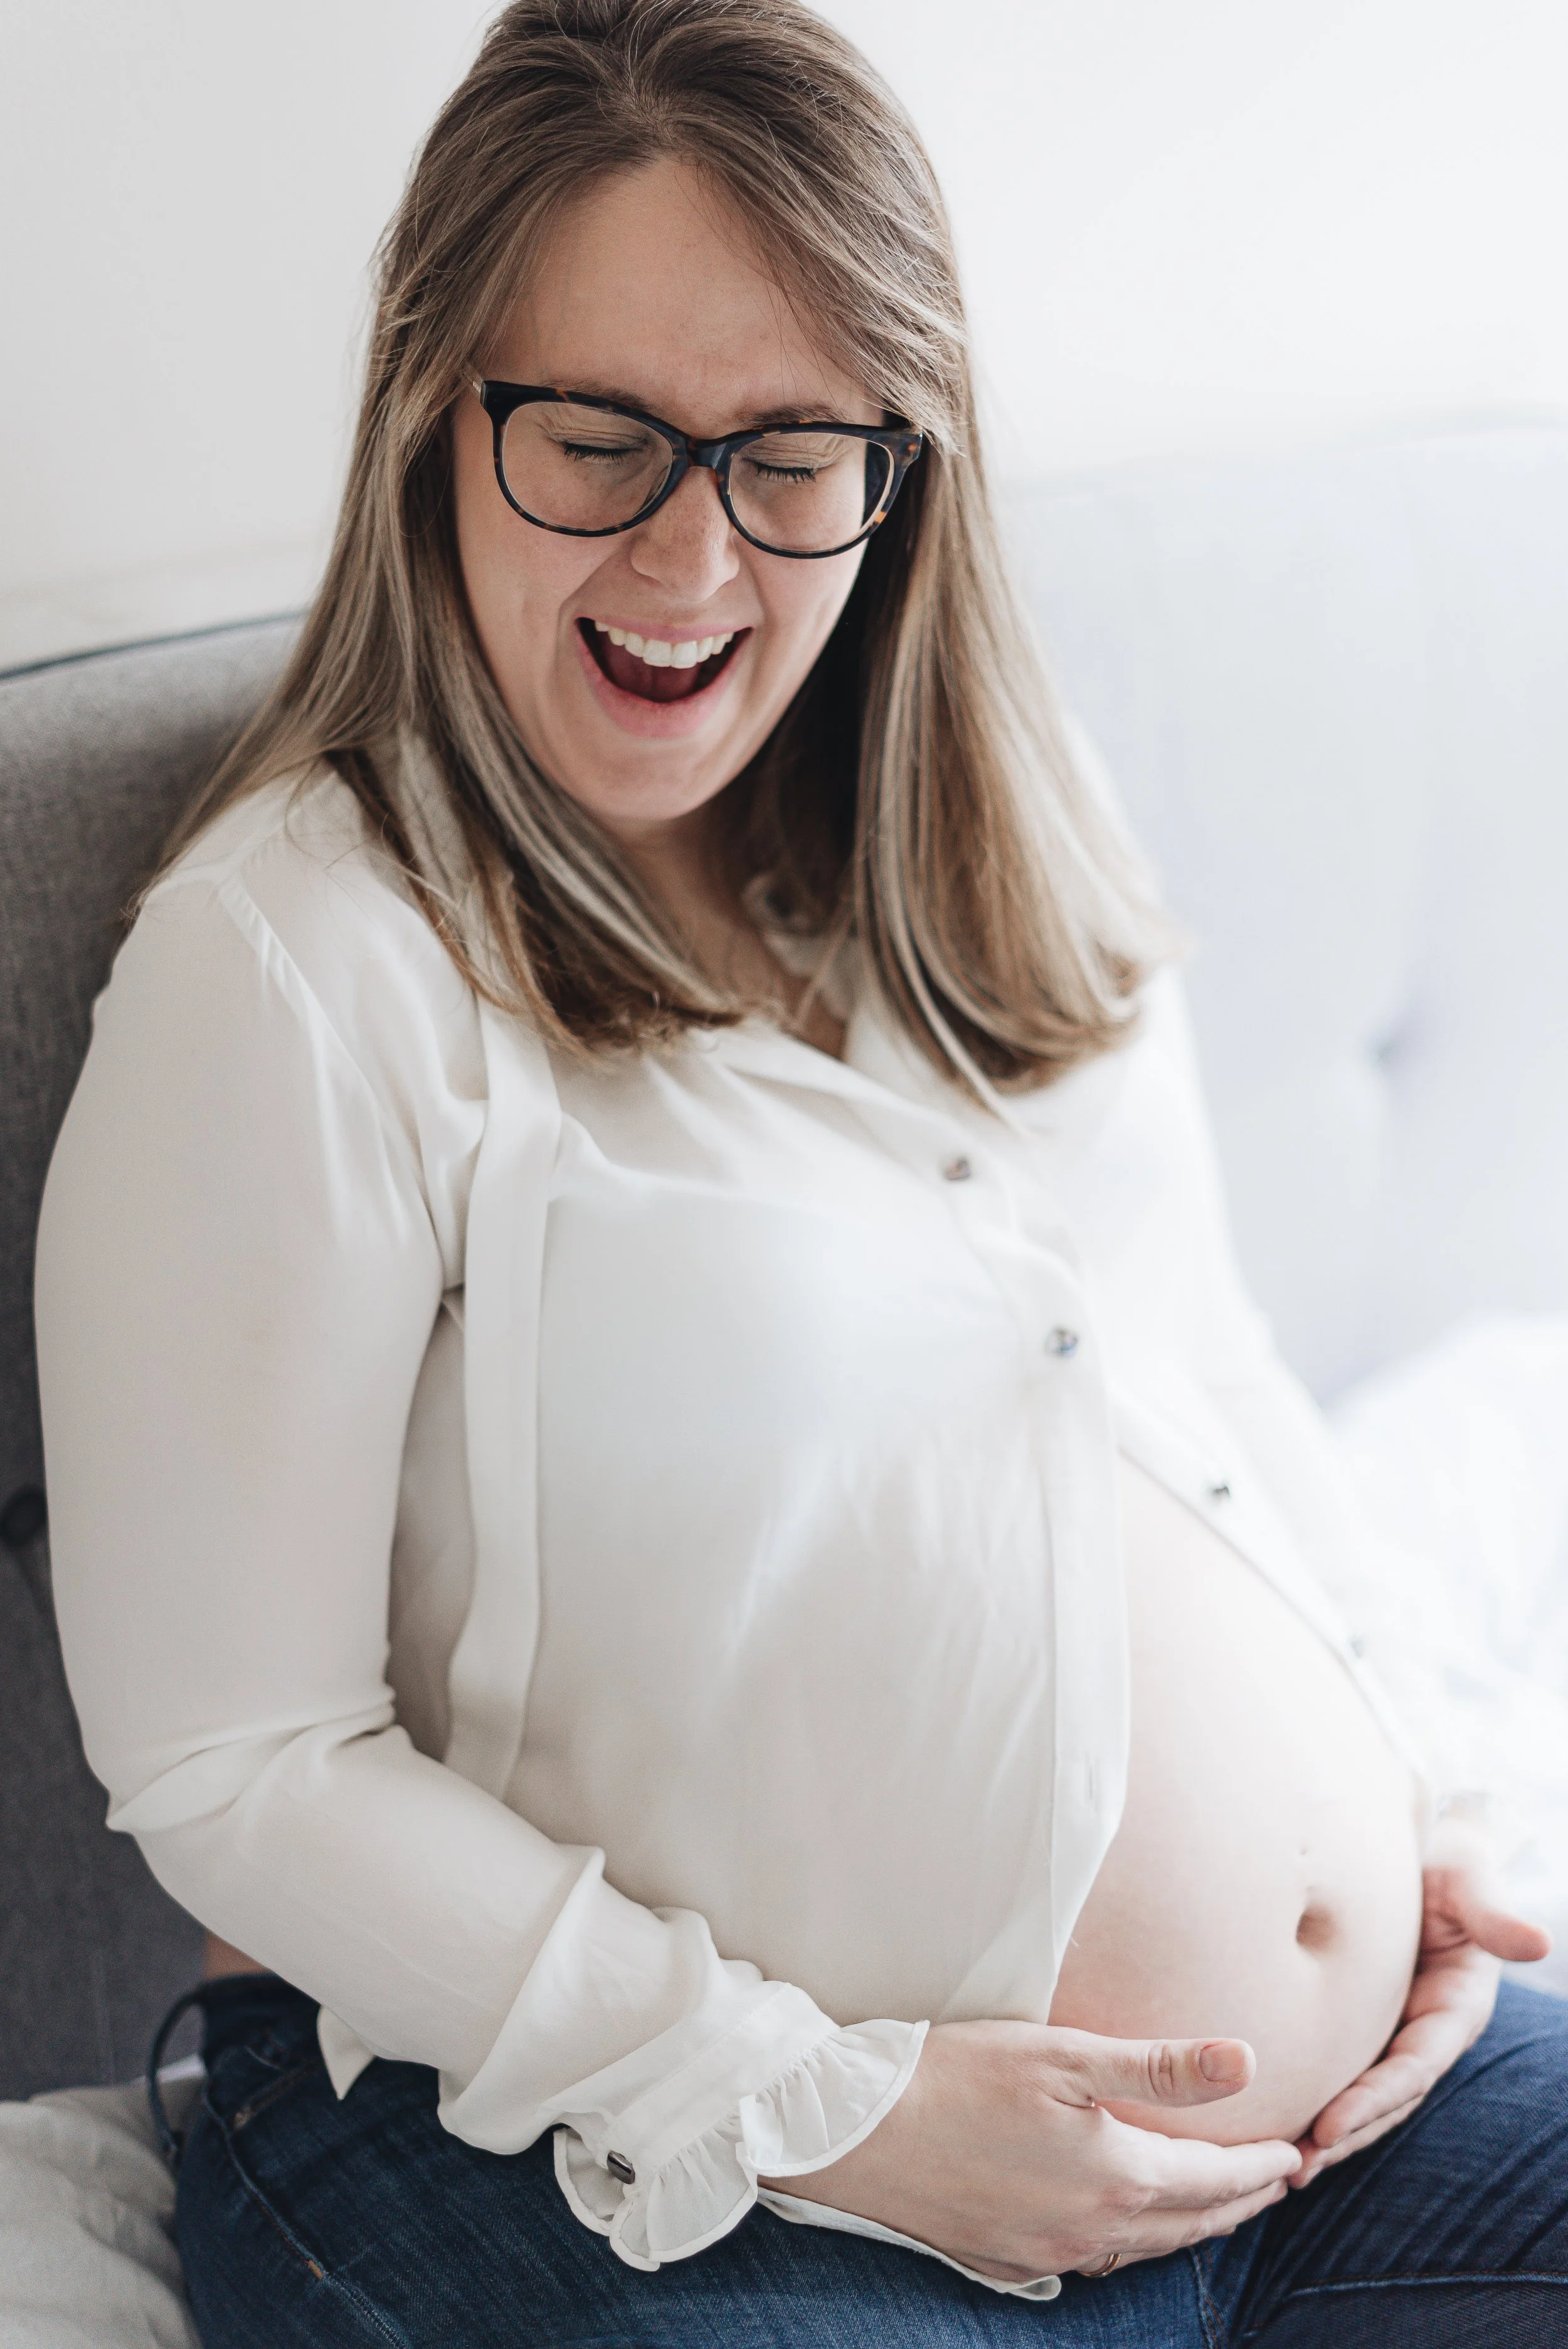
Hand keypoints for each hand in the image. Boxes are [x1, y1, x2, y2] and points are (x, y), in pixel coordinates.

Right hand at [759, 2019, 1301, 2283]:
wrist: (856, 2133)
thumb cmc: (957, 2077)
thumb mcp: (1064, 2054)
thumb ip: (1159, 2067)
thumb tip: (1246, 2060)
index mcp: (1115, 2179)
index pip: (1214, 2181)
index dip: (1261, 2167)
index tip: (1297, 2154)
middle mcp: (1090, 2230)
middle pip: (1188, 2224)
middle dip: (1239, 2203)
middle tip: (1276, 2183)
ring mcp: (1047, 2252)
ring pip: (1143, 2248)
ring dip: (1189, 2226)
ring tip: (1216, 2204)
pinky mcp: (1008, 2259)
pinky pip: (1094, 2259)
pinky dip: (1132, 2241)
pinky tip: (1126, 2224)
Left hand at [1292, 1817, 1552, 2187]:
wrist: (1420, 1845)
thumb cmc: (1450, 1860)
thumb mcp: (1471, 1882)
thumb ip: (1494, 1915)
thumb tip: (1539, 1943)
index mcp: (1455, 2008)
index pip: (1412, 2068)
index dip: (1373, 2100)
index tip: (1330, 2128)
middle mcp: (1424, 2029)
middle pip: (1383, 2097)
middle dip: (1343, 2135)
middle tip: (1292, 2168)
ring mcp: (1392, 2030)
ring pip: (1360, 2093)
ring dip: (1324, 2132)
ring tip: (1278, 2167)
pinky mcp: (1361, 2022)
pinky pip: (1337, 2067)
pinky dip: (1310, 2097)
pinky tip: (1270, 2124)